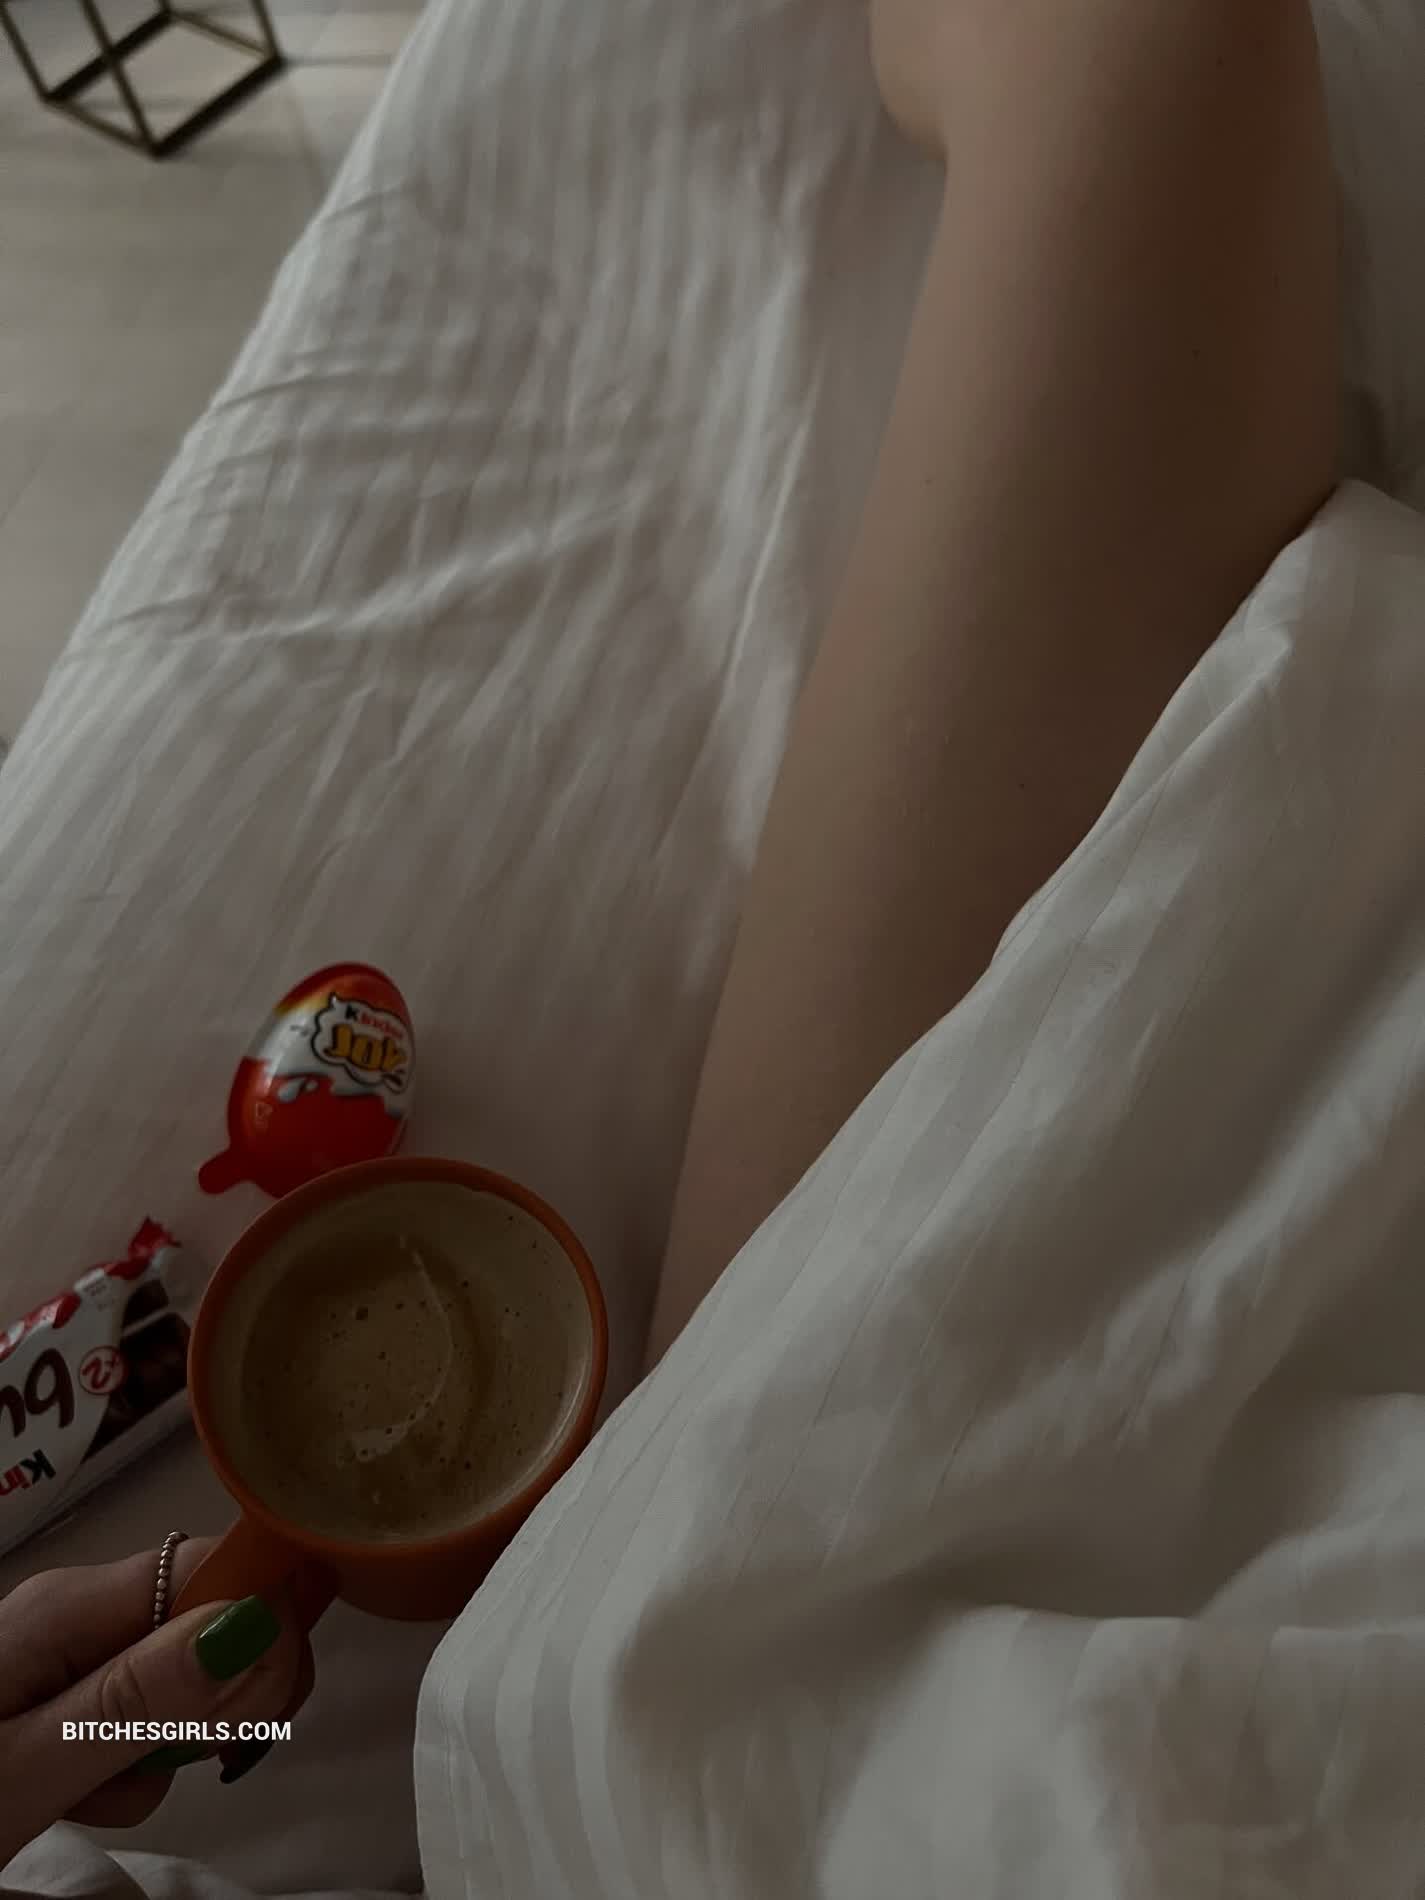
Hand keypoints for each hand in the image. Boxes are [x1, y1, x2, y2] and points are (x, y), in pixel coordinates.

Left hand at [0, 1540, 311, 1869]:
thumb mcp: (27, 1768)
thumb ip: (138, 1700)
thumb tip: (257, 1620)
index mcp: (67, 1606)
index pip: (213, 1565)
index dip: (264, 1622)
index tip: (271, 1703)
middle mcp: (72, 1612)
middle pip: (204, 1623)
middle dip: (214, 1698)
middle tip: (181, 1765)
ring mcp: (61, 1655)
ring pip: (174, 1681)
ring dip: (163, 1750)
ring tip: (95, 1802)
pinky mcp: (54, 1699)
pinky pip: (131, 1714)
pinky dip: (128, 1765)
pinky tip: (78, 1800)